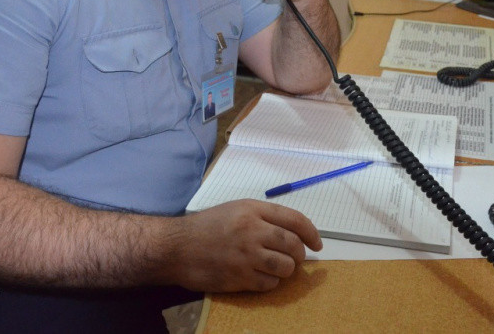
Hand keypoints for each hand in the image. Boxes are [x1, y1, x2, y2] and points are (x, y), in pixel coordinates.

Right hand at [168, 199, 321, 291]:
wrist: (176, 247)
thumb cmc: (206, 227)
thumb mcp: (235, 209)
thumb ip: (263, 217)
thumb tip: (294, 232)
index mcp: (253, 210)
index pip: (295, 219)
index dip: (311, 233)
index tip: (317, 244)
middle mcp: (252, 230)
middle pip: (293, 245)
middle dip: (300, 254)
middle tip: (297, 258)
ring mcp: (246, 255)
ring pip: (285, 267)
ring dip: (287, 270)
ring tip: (278, 268)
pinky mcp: (238, 278)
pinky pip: (269, 284)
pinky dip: (270, 283)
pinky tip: (260, 277)